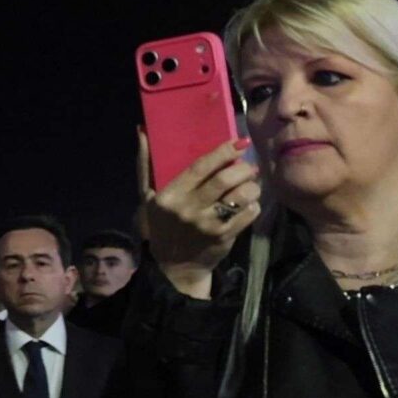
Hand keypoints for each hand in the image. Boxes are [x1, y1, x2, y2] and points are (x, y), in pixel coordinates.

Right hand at [138, 133, 258, 299]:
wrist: (175, 265)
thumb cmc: (162, 225)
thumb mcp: (147, 196)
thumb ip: (146, 164)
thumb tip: (142, 132)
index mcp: (169, 196)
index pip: (199, 167)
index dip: (222, 152)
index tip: (238, 142)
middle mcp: (188, 210)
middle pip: (224, 180)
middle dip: (242, 168)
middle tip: (248, 165)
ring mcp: (208, 225)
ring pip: (241, 196)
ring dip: (252, 186)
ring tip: (250, 184)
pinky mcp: (225, 237)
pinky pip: (249, 213)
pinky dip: (254, 204)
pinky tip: (247, 203)